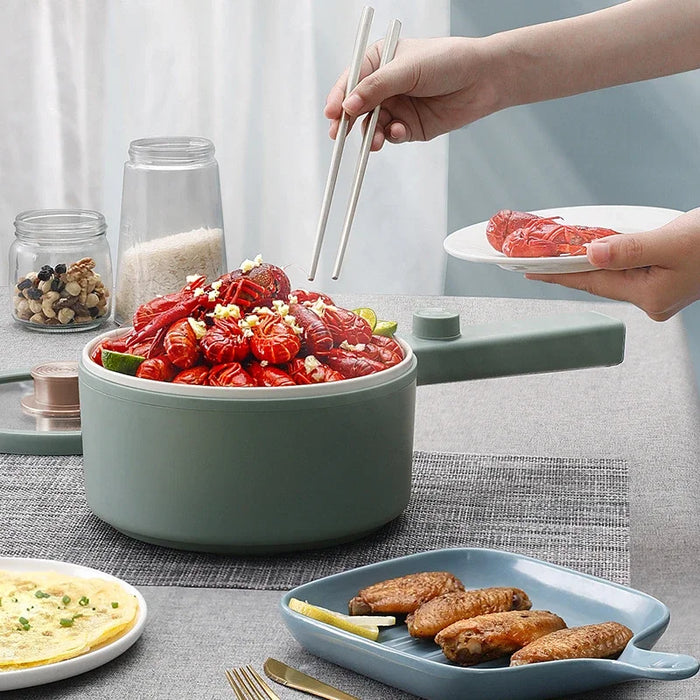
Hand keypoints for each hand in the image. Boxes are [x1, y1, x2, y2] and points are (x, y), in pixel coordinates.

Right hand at [324, 37, 498, 150]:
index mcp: (379, 61)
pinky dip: (393, 137)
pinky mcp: (410, 127)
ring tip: (375, 140)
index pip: (351, 81)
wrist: (484, 79)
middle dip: (348, 122)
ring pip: (373, 126)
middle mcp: (385, 86)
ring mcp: (397, 107)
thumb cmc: (447, 61)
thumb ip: (376, 88)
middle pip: (357, 108)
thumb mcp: (407, 69)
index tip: (331, 113)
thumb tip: (348, 106)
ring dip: (371, 134)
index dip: (338, 98)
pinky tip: (400, 132)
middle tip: (339, 135)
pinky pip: (393, 136)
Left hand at [525, 208, 699, 320]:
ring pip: (613, 275)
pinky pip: (628, 269)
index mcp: (650, 297)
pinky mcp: (666, 280)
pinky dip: (610, 258)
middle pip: (599, 282)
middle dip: (568, 269)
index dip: (557, 275)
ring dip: (588, 263)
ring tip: (558, 255)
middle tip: (536, 260)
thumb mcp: (669, 242)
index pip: (591, 283)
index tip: (529, 272)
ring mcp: (660, 291)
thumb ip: (627, 249)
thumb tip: (589, 253)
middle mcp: (652, 299)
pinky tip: (596, 252)